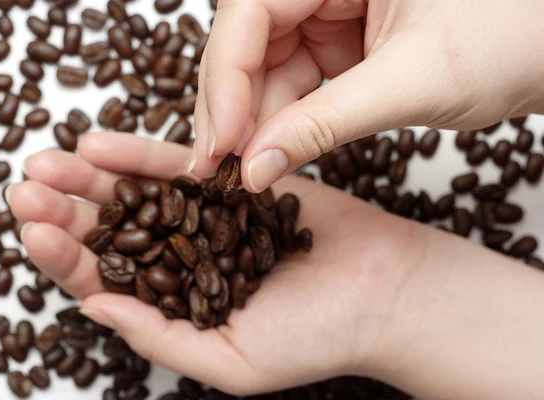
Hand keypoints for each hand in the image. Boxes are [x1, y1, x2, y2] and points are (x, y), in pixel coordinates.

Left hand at [7, 133, 426, 393]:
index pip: (105, 281)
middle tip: (27, 188)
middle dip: (66, 210)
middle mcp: (183, 257)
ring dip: (91, 177)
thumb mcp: (232, 361)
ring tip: (50, 161)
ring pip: (135, 193)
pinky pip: (177, 164)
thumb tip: (92, 308)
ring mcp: (204, 215)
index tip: (36, 233)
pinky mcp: (231, 181)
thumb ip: (161, 338)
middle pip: (111, 231)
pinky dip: (139, 154)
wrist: (381, 289)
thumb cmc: (317, 337)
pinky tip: (100, 144)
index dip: (65, 258)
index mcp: (175, 304)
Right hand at [191, 0, 543, 192]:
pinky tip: (271, 153)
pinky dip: (281, 121)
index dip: (225, 78)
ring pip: (264, 65)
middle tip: (216, 166)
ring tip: (243, 171)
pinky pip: (292, 81)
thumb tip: (254, 164)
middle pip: (248, 40)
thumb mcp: (412, 83)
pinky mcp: (338, 43)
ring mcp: (329, 9)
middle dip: (231, 106)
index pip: (251, 10)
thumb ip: (325, 125)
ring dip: (252, 121)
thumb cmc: (513, 38)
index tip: (219, 142)